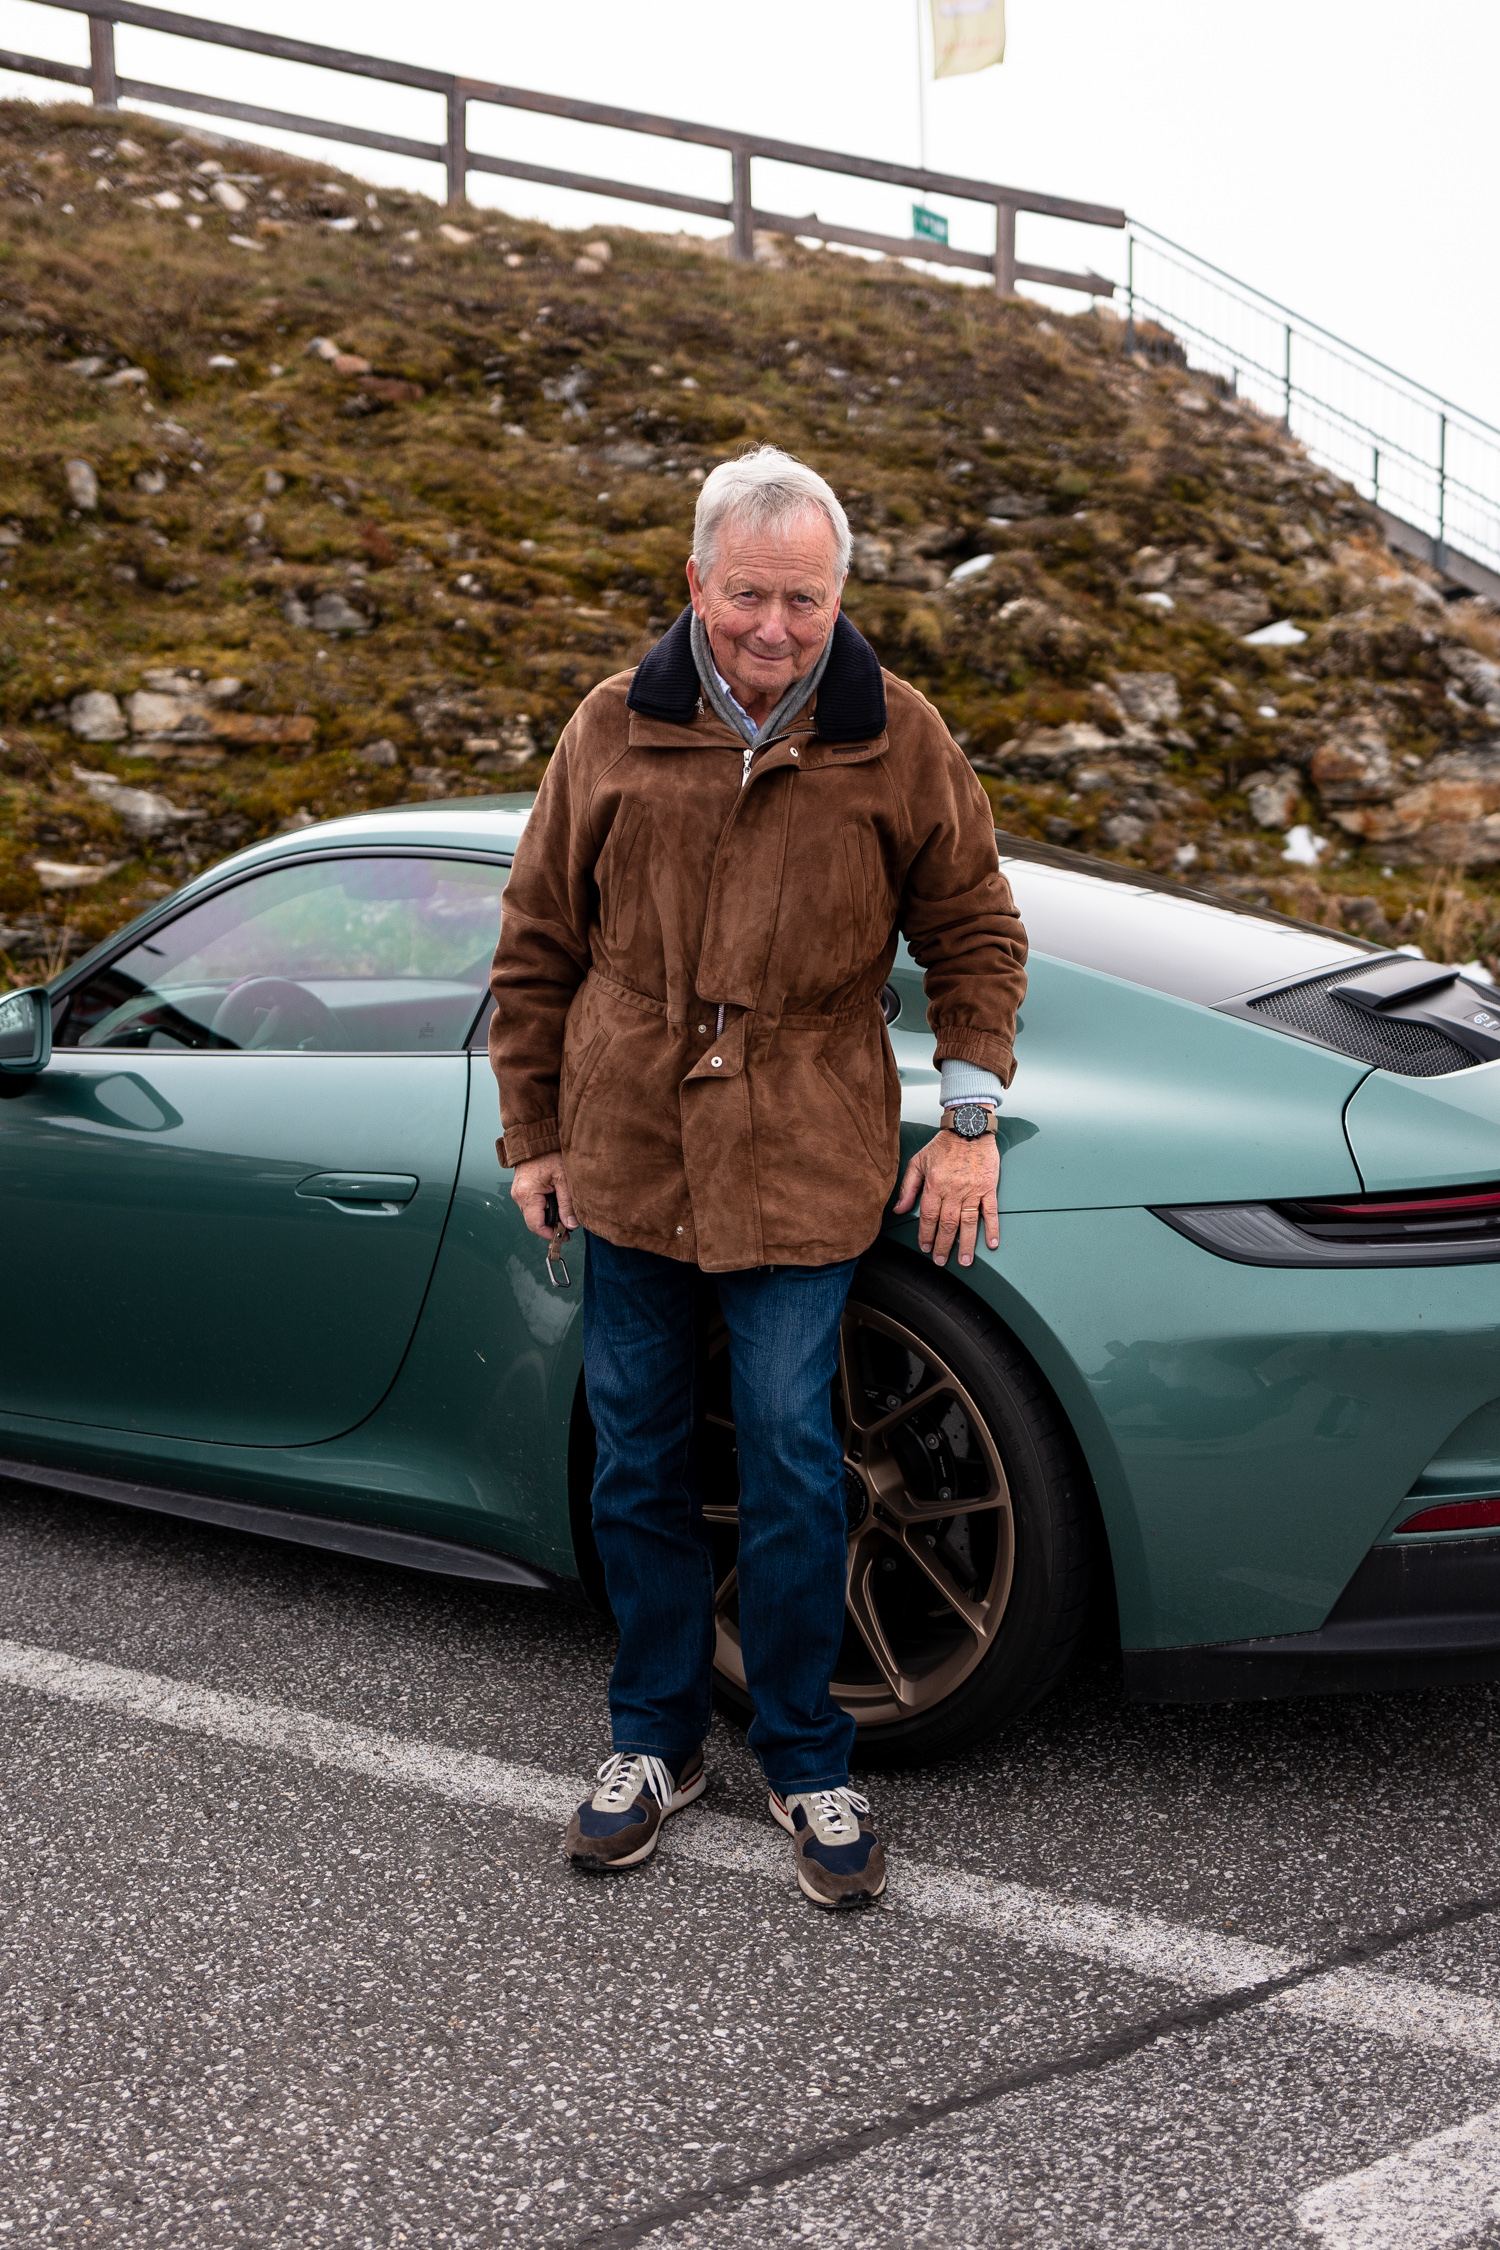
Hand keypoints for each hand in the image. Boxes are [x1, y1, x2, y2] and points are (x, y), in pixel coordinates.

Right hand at [510, 1152, 577, 1240]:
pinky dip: (544, 1206)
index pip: (535, 1225)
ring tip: (564, 1209)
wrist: (536, 1137)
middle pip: (534, 1221)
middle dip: (551, 1224)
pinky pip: (532, 1204)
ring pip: (533, 1213)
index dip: (550, 1234)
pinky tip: (555, 1199)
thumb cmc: (549, 1153)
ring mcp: (518, 1191)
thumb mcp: (564, 1179)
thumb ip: (567, 1204)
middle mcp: (518, 1195)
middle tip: (569, 1224)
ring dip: (548, 1215)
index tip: (564, 1235)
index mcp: (527, 1194)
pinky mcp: (521, 1188)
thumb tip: (571, 1224)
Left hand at [893, 1129, 999, 1268]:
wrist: (969, 1127)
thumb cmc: (943, 1144)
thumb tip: (899, 1210)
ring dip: (966, 1244)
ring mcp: (973, 1190)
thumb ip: (908, 1187)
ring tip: (964, 1261)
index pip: (928, 1216)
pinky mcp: (989, 1187)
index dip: (926, 1235)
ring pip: (968, 1223)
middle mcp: (954, 1190)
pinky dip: (992, 1229)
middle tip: (941, 1261)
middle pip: (948, 1224)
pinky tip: (991, 1244)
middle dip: (943, 1246)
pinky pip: (990, 1211)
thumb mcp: (918, 1162)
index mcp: (935, 1184)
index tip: (925, 1247)